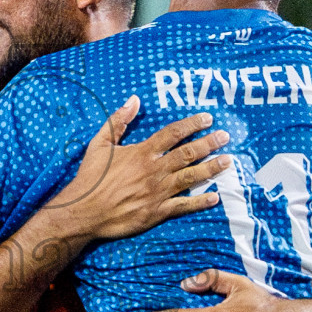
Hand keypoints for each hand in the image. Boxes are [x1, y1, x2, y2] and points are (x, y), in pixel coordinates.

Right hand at [49, 96, 229, 240]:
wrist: (84, 211)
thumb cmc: (90, 177)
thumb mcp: (99, 144)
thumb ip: (118, 121)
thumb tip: (134, 99)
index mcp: (142, 153)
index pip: (173, 133)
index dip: (192, 125)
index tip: (207, 119)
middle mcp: (154, 171)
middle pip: (188, 153)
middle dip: (209, 143)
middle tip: (225, 136)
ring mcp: (158, 192)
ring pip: (191, 177)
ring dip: (211, 168)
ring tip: (228, 161)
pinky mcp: (157, 212)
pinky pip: (184, 205)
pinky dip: (200, 201)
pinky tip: (215, 197)